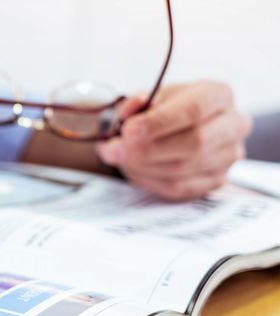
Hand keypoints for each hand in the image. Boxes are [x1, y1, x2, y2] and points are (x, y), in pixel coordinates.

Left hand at [96, 81, 252, 200]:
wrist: (177, 129)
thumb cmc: (165, 110)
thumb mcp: (151, 97)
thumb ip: (138, 103)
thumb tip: (127, 115)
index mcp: (218, 94)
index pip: (194, 109)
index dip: (159, 122)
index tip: (129, 130)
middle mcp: (232, 125)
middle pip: (193, 143)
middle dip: (147, 149)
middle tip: (116, 149)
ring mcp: (228, 156)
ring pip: (183, 169)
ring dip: (143, 166)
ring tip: (120, 157)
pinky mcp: (216, 180)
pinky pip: (178, 188)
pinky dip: (149, 180)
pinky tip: (134, 169)